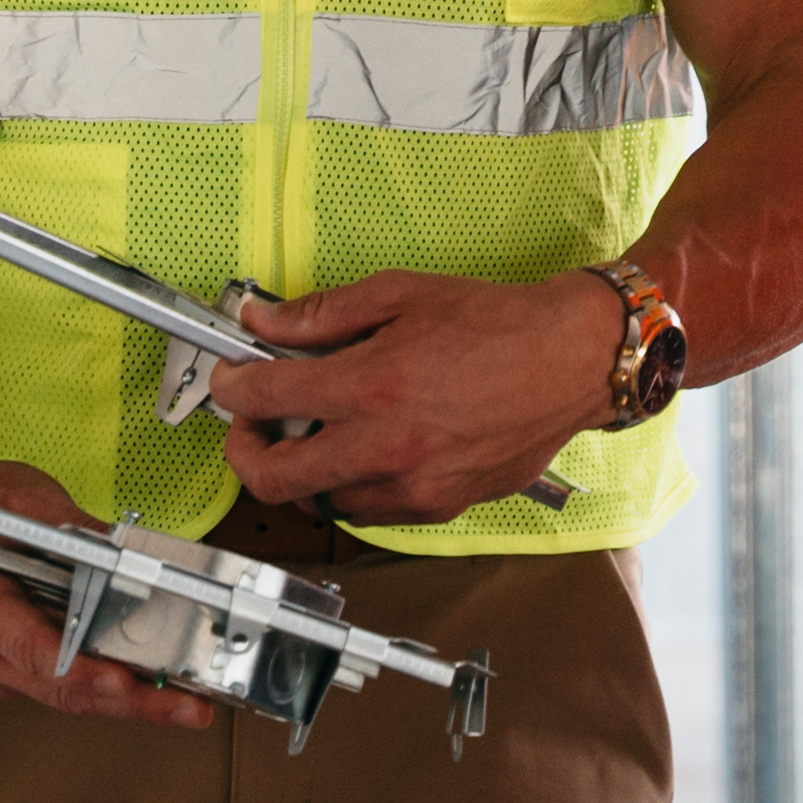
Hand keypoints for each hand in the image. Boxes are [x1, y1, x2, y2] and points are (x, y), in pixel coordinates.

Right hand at [0, 451, 213, 731]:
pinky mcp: (12, 661)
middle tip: (185, 710)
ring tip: (182, 702)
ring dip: (125, 700)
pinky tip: (150, 681)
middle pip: (60, 688)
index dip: (81, 671)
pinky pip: (62, 680)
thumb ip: (72, 528)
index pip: (32, 650)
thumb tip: (124, 549)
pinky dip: (105, 683)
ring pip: (65, 693)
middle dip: (129, 702)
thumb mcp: (21, 500)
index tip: (123, 682)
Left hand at [214, 267, 623, 524]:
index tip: (232, 377)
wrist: (571, 360)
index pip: (264, 397)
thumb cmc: (497, 323)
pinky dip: (352, 483)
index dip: (232, 386)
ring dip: (303, 468)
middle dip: (245, 449)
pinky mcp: (438, 507)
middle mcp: (384, 446)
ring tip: (321, 429)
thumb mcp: (403, 294)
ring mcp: (411, 486)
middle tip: (254, 421)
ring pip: (320, 500)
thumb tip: (267, 319)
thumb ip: (327, 313)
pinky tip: (369, 447)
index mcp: (370, 385)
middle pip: (272, 478)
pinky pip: (368, 509)